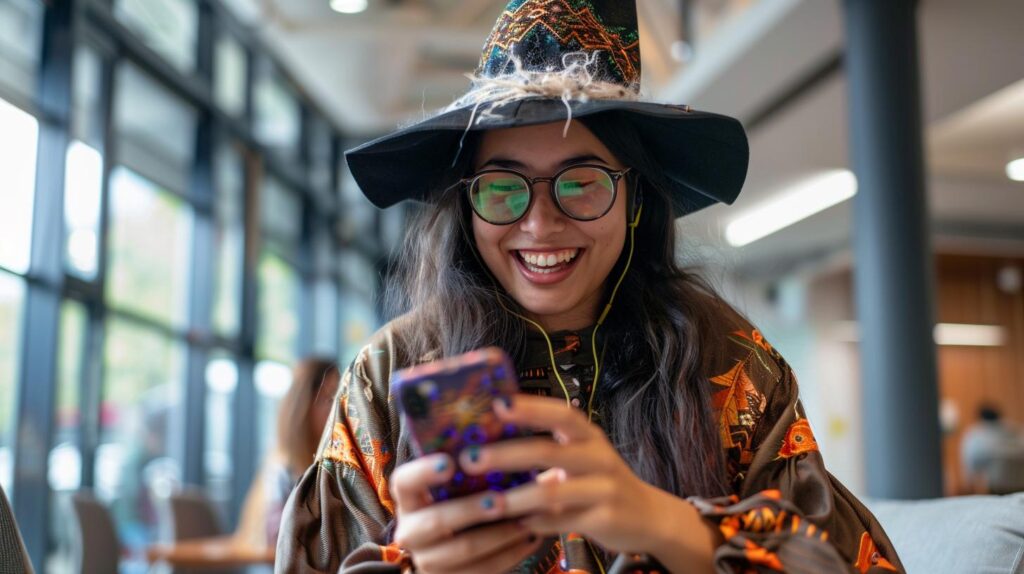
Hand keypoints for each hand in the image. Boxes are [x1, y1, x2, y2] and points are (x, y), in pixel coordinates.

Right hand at [390, 453, 541, 573]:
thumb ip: (478, 466)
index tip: (449, 463)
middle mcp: (410, 530)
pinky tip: (532, 538)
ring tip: (527, 520)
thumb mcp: (460, 485)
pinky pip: (482, 570)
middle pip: (436, 521)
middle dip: (470, 509)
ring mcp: (428, 559)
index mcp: (409, 497)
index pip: (404, 481)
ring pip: (463, 549)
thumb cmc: (463, 500)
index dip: (423, 472)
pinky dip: (510, 554)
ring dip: (499, 535)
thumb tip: (515, 438)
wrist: (454, 553)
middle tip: (500, 500)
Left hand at [457, 395, 700, 557]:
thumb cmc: (600, 481)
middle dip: (506, 454)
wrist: (648, 516)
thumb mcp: (580, 457)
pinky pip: (562, 521)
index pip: (560, 413)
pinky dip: (535, 523)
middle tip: (470, 459)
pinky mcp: (605, 518)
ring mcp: (604, 488)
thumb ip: (545, 448)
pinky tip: (514, 525)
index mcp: (588, 435)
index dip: (530, 407)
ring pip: (553, 492)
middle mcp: (598, 456)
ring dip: (515, 498)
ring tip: (486, 503)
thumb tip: (487, 441)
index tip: (496, 404)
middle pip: (548, 450)